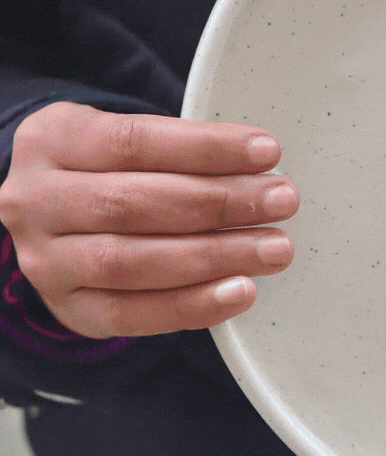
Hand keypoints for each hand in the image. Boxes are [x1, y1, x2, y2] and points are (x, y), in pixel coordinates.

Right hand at [0, 104, 297, 336]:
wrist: (54, 221)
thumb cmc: (107, 173)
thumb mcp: (123, 142)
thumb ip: (178, 152)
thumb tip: (261, 170)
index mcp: (53, 139)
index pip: (134, 141)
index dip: (205, 148)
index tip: (266, 152)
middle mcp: (36, 199)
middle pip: (134, 204)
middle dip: (218, 203)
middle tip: (281, 201)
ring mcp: (45, 260)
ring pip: (131, 262)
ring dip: (214, 257)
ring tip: (272, 249)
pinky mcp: (67, 308)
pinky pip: (132, 316)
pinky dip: (192, 305)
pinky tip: (239, 291)